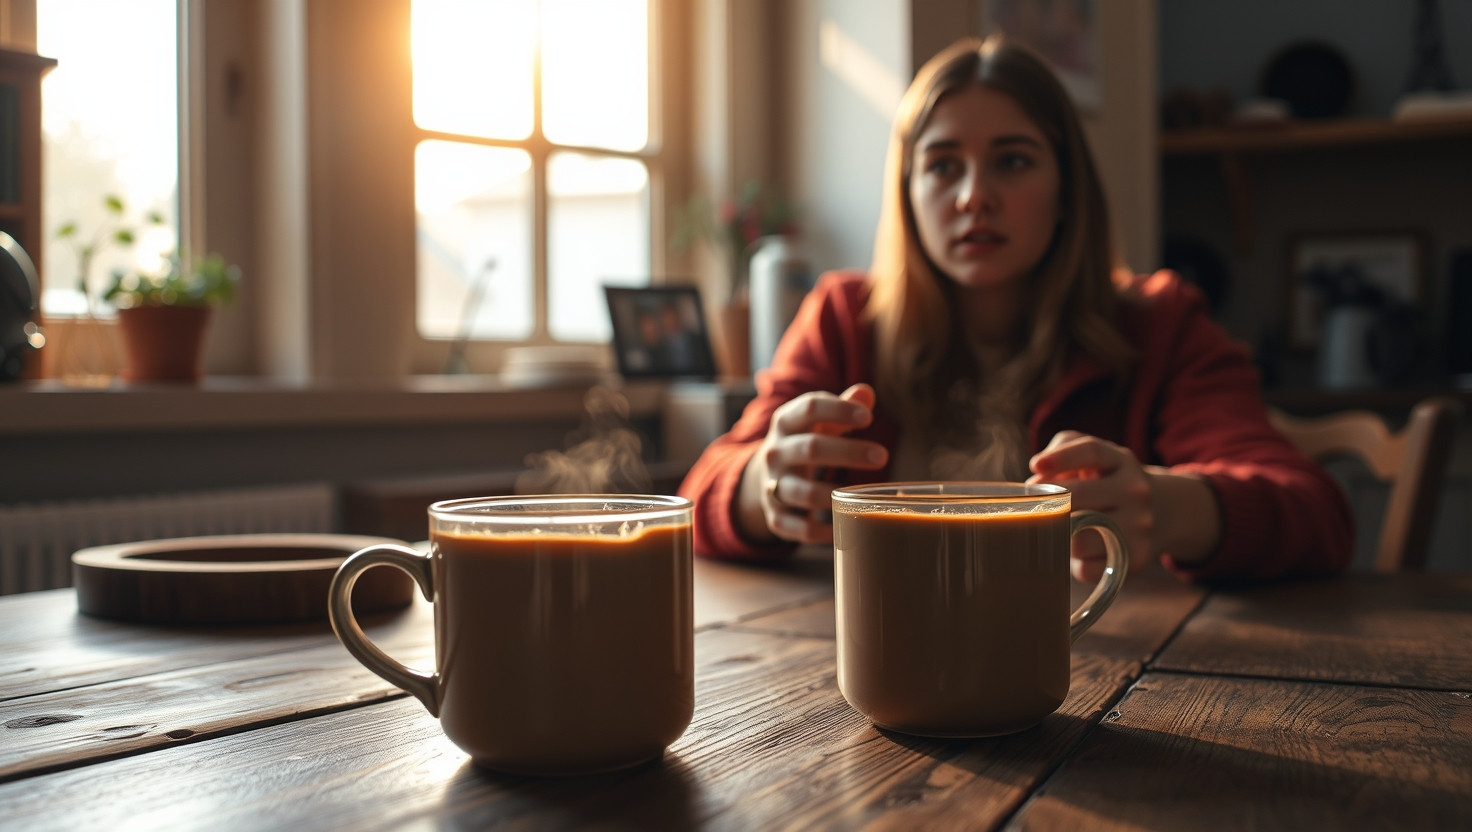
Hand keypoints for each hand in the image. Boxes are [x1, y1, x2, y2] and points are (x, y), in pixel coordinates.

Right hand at [738, 383, 888, 543]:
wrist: (764, 475)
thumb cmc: (805, 441)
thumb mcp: (818, 420)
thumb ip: (843, 406)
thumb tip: (867, 393)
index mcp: (786, 422)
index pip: (810, 408)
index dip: (840, 410)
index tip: (869, 418)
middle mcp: (775, 453)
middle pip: (811, 449)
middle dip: (848, 452)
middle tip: (883, 456)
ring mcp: (772, 486)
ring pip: (803, 493)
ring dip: (835, 496)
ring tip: (863, 497)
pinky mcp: (775, 517)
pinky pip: (797, 528)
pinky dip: (821, 532)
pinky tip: (845, 526)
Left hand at [1027, 430, 1156, 582]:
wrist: (1162, 510)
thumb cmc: (1109, 481)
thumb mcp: (1095, 456)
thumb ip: (1063, 450)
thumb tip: (1037, 477)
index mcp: (1121, 462)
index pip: (1092, 452)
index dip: (1061, 457)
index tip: (1035, 465)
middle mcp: (1135, 492)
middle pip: (1078, 497)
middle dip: (1048, 503)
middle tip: (1034, 508)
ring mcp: (1139, 527)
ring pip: (1079, 540)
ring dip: (1058, 536)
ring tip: (1056, 530)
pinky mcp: (1135, 558)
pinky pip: (1087, 568)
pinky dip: (1072, 562)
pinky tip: (1075, 551)